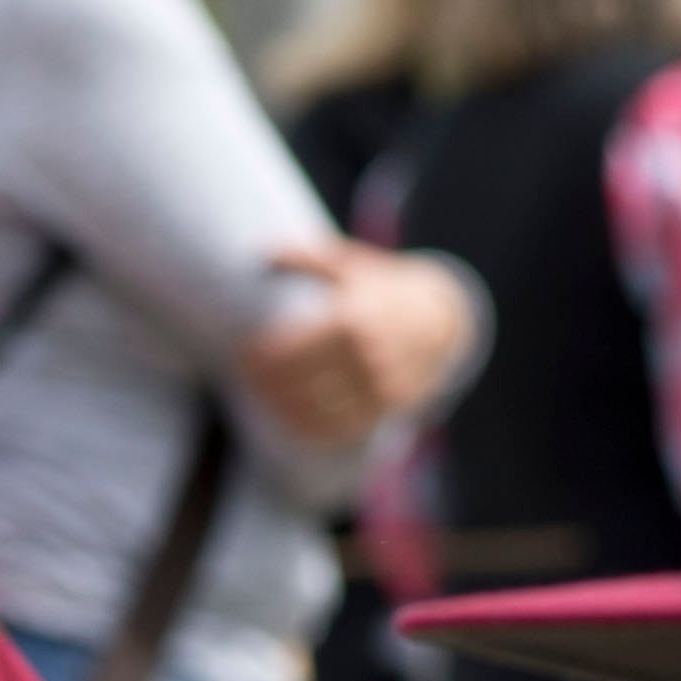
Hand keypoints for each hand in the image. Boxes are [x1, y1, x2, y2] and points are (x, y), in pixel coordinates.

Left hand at [238, 243, 473, 447]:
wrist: (440, 318)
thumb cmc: (381, 288)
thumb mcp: (348, 264)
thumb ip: (306, 257)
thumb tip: (263, 252)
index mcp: (353, 317)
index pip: (290, 348)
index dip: (259, 358)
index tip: (240, 356)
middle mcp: (368, 355)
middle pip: (299, 383)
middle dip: (265, 385)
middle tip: (245, 381)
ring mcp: (381, 385)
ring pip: (317, 410)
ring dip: (282, 409)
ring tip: (262, 399)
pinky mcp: (388, 407)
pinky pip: (341, 428)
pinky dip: (310, 428)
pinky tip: (289, 419)